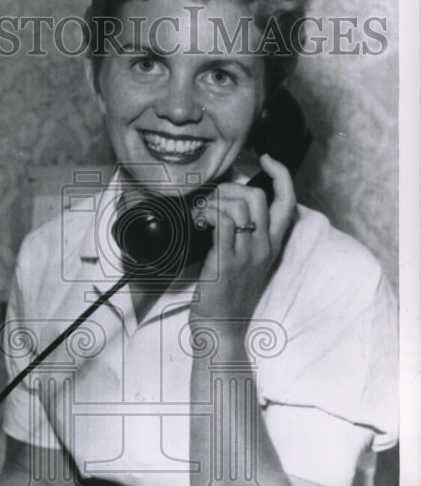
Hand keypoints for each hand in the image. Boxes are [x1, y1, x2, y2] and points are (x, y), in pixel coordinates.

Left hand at [190, 154, 295, 338]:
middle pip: (258, 195)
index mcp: (273, 245)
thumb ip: (244, 236)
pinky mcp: (227, 260)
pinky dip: (207, 213)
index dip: (280, 174)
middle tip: (213, 197)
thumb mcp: (246, 263)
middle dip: (231, 186)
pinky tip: (198, 222)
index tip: (265, 158)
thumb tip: (228, 207)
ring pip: (238, 205)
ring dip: (214, 201)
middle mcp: (265, 247)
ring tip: (200, 214)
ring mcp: (247, 253)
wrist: (221, 326)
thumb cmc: (227, 295)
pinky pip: (222, 221)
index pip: (288, 201)